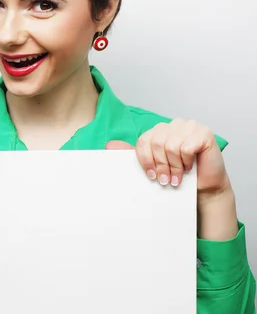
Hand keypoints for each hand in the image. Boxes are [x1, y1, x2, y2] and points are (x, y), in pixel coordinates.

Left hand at [105, 118, 230, 192]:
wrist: (204, 188)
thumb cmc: (180, 176)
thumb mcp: (154, 166)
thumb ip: (134, 154)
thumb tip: (110, 145)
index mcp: (161, 130)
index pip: (144, 140)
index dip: (146, 160)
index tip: (152, 175)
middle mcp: (175, 124)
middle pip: (156, 142)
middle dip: (161, 165)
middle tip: (168, 179)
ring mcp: (190, 126)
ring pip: (171, 145)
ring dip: (175, 166)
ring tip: (179, 175)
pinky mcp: (204, 133)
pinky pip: (187, 147)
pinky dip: (187, 161)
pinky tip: (191, 166)